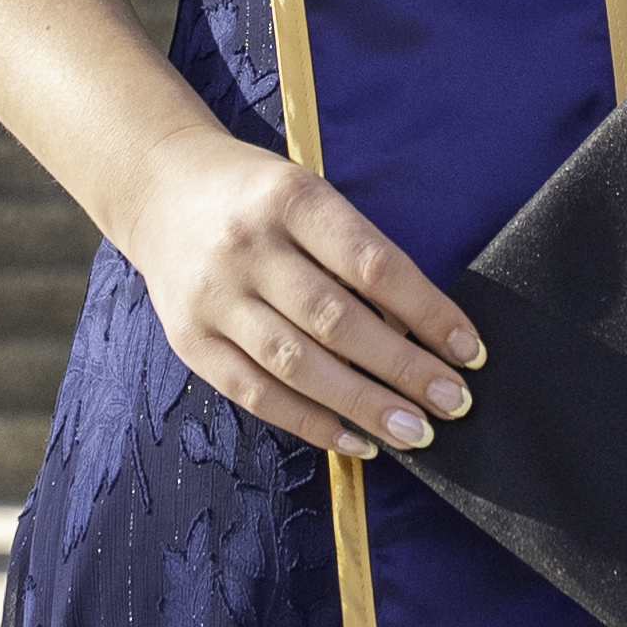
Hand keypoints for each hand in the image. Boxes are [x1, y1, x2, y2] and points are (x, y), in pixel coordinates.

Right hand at [130, 134, 484, 457]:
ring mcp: (214, 297)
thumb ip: (354, 251)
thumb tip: (423, 331)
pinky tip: (355, 440)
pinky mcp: (191, 340)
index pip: (372, 264)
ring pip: (297, 365)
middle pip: (337, 321)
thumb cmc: (256, 195)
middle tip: (452, 402)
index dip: (427, 311)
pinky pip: (256, 393)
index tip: (468, 349)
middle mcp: (248, 248)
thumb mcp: (307, 194)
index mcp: (291, 199)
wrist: (158, 186)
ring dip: (363, 405)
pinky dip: (310, 422)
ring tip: (413, 431)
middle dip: (403, 369)